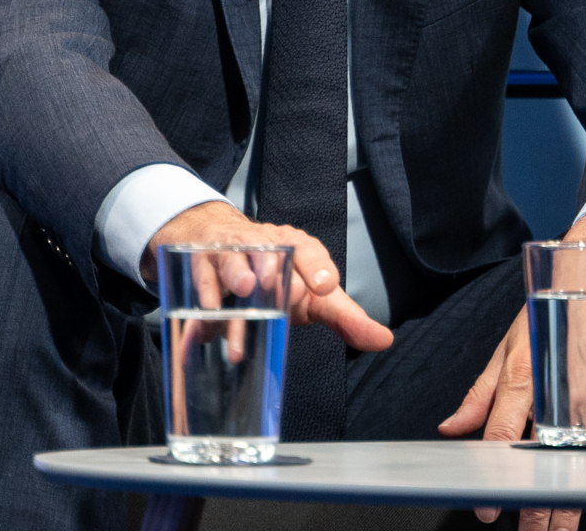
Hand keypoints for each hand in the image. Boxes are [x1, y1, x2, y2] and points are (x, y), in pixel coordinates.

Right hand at [145, 200, 393, 353]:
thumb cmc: (276, 276)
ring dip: (239, 277)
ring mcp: (230, 250)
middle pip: (272, 257)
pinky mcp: (200, 263)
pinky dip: (204, 302)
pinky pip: (201, 281)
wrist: (219, 244)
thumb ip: (346, 318)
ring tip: (245, 292)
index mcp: (296, 248)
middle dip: (278, 277)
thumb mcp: (313, 296)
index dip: (317, 267)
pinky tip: (207, 328)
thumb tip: (385, 341)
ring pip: (235, 264)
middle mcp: (264, 243)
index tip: (324, 287)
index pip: (310, 251)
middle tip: (287, 300)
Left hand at [437, 211, 585, 530]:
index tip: (488, 512)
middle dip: (537, 506)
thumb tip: (451, 428)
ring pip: (578, 463)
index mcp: (524, 374)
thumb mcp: (506, 344)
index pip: (503, 437)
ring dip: (569, 500)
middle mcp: (559, 391)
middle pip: (544, 462)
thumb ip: (481, 393)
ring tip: (558, 528)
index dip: (495, 480)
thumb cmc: (550, 307)